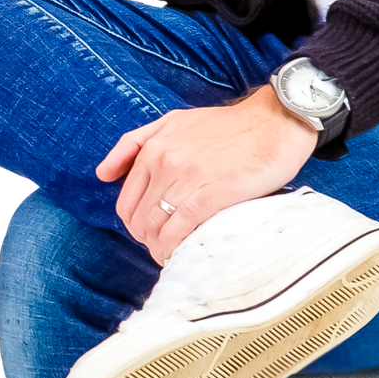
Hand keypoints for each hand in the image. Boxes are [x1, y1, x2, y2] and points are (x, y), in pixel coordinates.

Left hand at [97, 86, 317, 263]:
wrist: (275, 122)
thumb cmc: (229, 125)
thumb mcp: (174, 121)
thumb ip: (136, 143)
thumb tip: (103, 174)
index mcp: (153, 147)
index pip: (126, 200)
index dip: (135, 223)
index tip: (151, 231)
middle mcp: (163, 162)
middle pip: (138, 218)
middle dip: (146, 239)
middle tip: (163, 247)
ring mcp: (185, 180)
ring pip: (154, 228)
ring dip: (159, 248)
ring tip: (172, 255)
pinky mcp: (208, 196)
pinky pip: (177, 232)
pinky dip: (172, 250)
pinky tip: (180, 256)